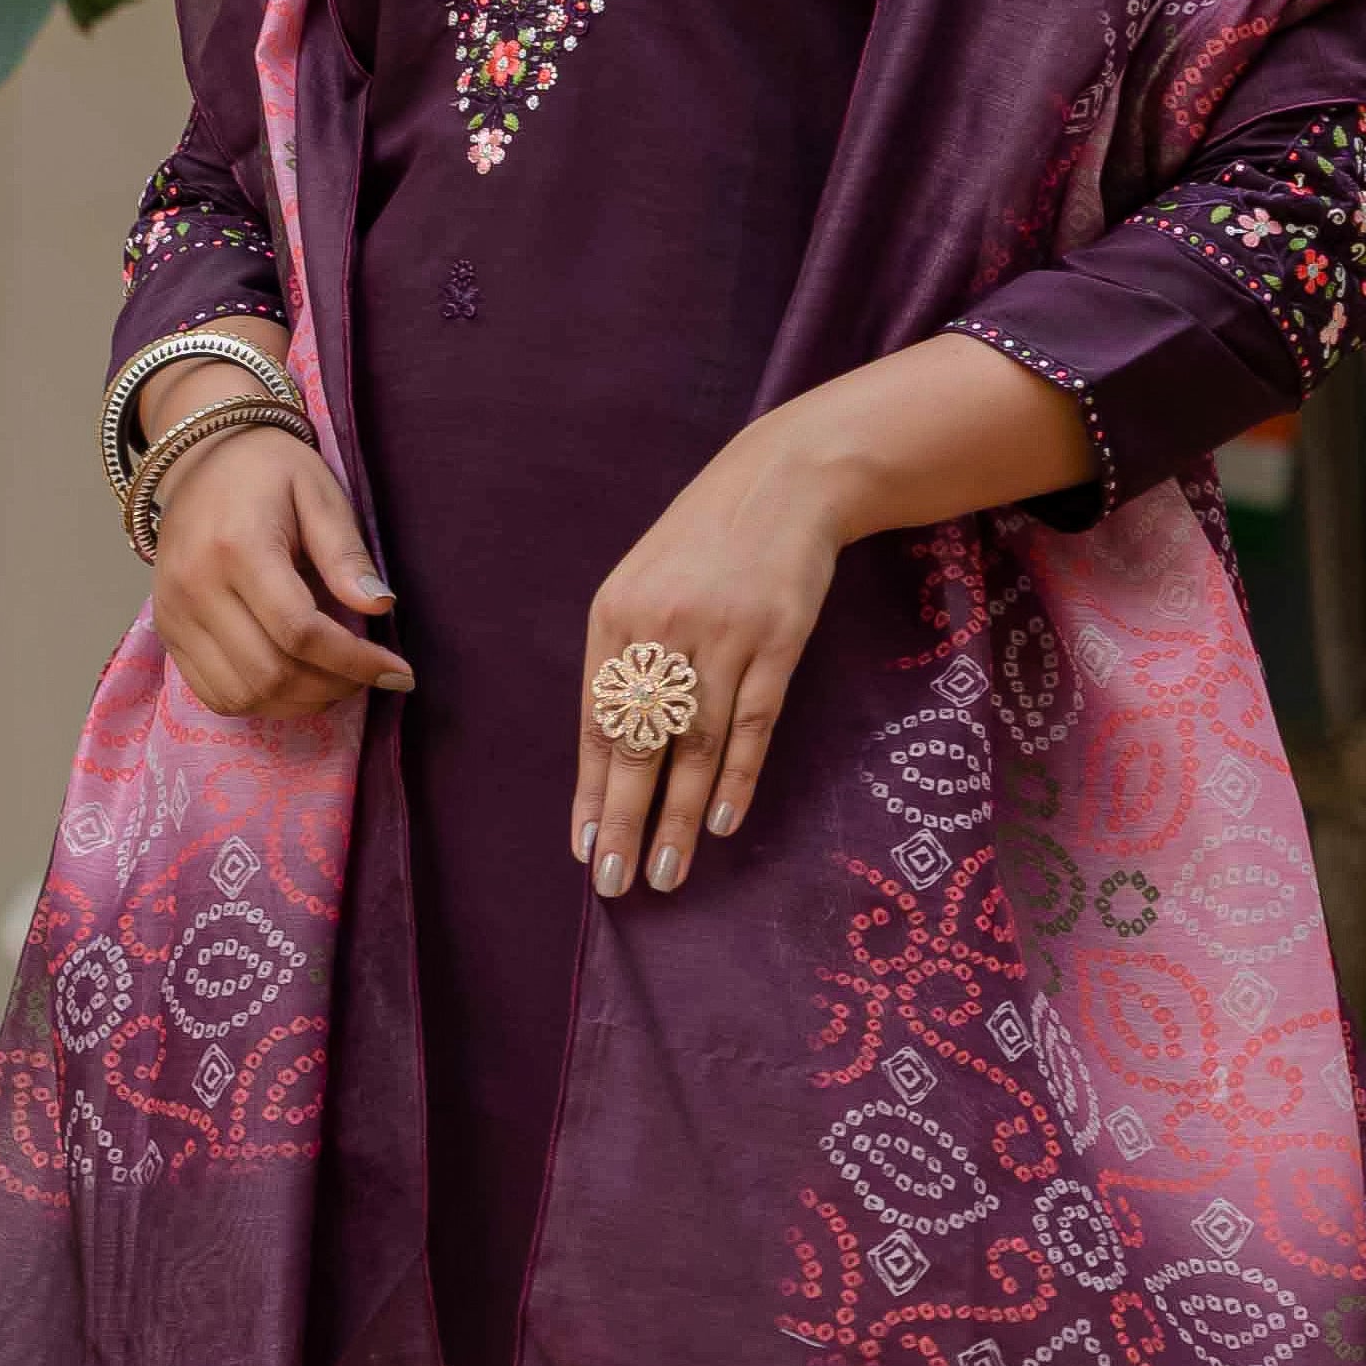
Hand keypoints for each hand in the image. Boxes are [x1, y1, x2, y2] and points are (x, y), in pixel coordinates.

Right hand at [151, 421, 409, 718]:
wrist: (201, 457)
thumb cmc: (269, 471)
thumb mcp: (319, 493)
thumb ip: (345, 552)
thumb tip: (380, 606)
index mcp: (237, 548)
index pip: (300, 631)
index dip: (355, 662)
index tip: (398, 671)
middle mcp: (196, 587)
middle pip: (271, 672)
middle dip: (332, 686)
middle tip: (370, 677)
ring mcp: (174, 614)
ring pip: (242, 694)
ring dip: (299, 702)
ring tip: (337, 682)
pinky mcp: (167, 631)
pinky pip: (214, 694)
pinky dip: (261, 702)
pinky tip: (295, 684)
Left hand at [571, 418, 857, 897]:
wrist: (782, 483)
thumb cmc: (704, 543)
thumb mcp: (644, 585)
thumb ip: (626, 658)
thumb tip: (612, 750)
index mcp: (616, 618)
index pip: (597, 722)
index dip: (589, 791)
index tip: (583, 848)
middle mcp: (662, 630)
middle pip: (639, 744)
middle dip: (622, 820)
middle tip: (613, 882)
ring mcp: (723, 636)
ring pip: (695, 746)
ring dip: (680, 817)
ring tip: (665, 871)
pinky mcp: (777, 641)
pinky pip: (753, 723)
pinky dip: (736, 777)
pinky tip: (722, 823)